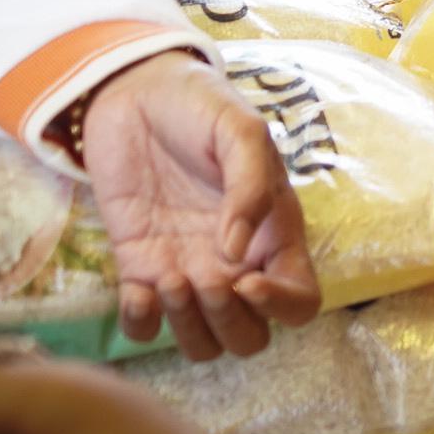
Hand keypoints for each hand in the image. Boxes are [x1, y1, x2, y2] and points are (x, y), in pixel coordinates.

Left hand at [82, 54, 319, 360]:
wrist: (133, 91)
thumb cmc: (198, 105)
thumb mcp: (239, 130)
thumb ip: (249, 186)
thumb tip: (237, 253)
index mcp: (275, 233)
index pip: (300, 299)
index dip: (281, 307)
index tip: (246, 282)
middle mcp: (237, 263)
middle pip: (250, 337)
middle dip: (229, 323)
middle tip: (204, 278)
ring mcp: (188, 270)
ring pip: (202, 342)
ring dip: (187, 327)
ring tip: (168, 279)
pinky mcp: (139, 268)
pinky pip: (144, 326)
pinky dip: (141, 322)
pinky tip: (137, 288)